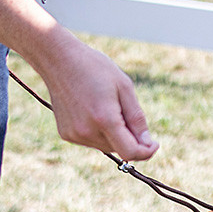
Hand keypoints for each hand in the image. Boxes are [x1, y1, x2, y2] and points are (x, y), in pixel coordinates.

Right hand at [40, 35, 158, 160]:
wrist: (58, 59)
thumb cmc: (94, 68)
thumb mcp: (124, 87)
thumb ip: (137, 119)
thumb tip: (148, 144)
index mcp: (105, 119)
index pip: (130, 152)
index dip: (145, 152)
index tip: (154, 144)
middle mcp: (87, 131)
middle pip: (119, 149)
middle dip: (129, 138)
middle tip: (124, 111)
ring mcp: (75, 135)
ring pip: (106, 146)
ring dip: (113, 135)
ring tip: (105, 106)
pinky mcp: (66, 134)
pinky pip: (91, 141)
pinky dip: (98, 132)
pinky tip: (92, 110)